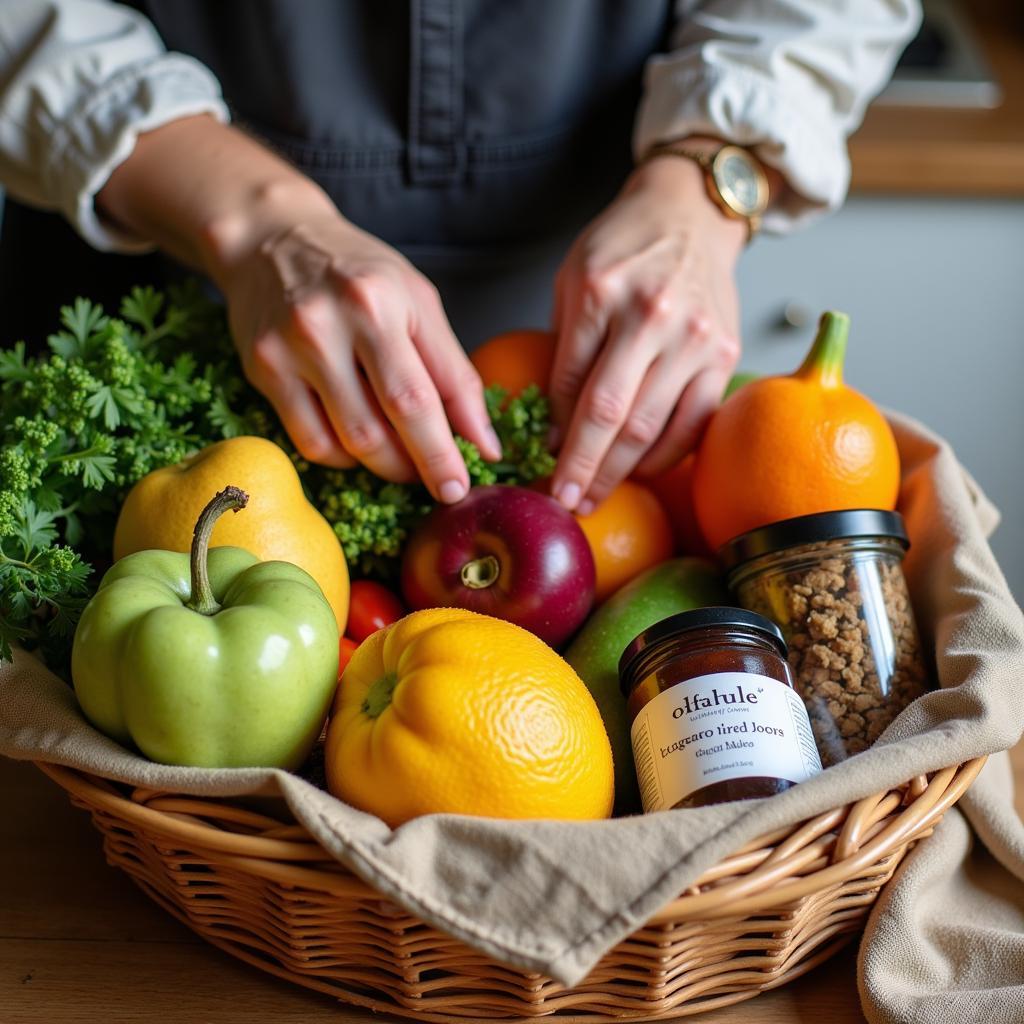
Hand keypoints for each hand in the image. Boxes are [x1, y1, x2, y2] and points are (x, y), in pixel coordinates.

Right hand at [97, 116, 498, 503]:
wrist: (271, 239)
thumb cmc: (359, 274)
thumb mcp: (419, 304)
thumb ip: (455, 374)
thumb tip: (485, 443)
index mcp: (379, 304)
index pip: (419, 398)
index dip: (442, 452)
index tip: (460, 487)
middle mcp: (328, 325)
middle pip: (380, 427)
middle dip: (418, 467)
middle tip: (440, 482)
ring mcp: (288, 350)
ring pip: (345, 442)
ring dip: (384, 466)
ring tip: (404, 461)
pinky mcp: (262, 369)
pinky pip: (309, 441)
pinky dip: (342, 457)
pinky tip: (359, 445)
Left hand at [548, 151, 745, 514]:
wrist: (689, 215)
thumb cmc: (622, 249)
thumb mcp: (573, 280)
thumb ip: (564, 350)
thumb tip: (557, 432)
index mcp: (599, 291)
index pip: (569, 382)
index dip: (555, 433)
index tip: (542, 466)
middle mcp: (650, 314)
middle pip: (609, 414)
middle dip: (582, 468)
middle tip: (564, 503)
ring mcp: (693, 337)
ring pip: (651, 426)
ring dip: (619, 473)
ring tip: (594, 499)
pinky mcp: (725, 354)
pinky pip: (693, 423)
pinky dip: (665, 456)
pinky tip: (640, 472)